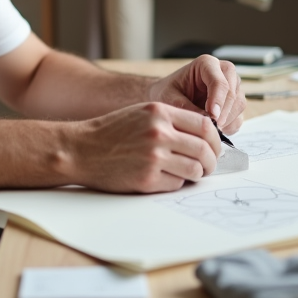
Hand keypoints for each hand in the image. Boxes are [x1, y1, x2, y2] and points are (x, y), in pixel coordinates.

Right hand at [68, 102, 220, 192]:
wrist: (80, 149)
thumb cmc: (111, 131)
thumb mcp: (142, 113)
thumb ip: (171, 120)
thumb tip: (205, 135)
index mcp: (160, 113)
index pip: (205, 125)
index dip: (216, 139)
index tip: (214, 147)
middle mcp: (159, 133)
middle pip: (204, 149)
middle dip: (211, 160)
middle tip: (208, 165)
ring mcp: (153, 157)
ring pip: (195, 169)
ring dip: (196, 174)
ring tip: (190, 173)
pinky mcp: (146, 179)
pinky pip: (176, 184)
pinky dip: (176, 182)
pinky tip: (165, 177)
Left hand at [146, 55, 245, 133]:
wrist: (167, 97)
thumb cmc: (167, 92)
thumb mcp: (170, 98)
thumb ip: (187, 107)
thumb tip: (208, 120)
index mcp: (207, 64)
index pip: (219, 81)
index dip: (217, 100)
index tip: (212, 116)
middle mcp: (223, 72)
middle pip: (233, 93)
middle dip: (222, 113)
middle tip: (211, 128)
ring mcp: (232, 87)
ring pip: (239, 104)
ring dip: (226, 120)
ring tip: (208, 129)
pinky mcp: (234, 103)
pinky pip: (238, 116)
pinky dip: (228, 126)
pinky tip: (213, 129)